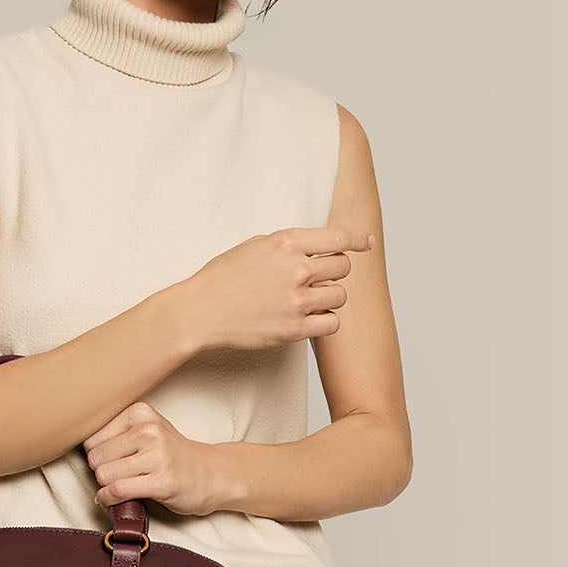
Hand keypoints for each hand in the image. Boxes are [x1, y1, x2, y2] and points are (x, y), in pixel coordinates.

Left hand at [82, 402, 226, 517]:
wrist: (212, 474)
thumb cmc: (173, 455)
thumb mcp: (147, 430)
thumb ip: (115, 432)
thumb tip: (72, 444)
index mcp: (140, 412)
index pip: (90, 436)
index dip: (96, 454)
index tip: (111, 461)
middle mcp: (148, 430)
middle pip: (94, 458)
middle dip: (101, 471)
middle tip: (119, 475)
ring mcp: (157, 455)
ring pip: (104, 475)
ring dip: (107, 487)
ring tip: (123, 485)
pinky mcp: (162, 481)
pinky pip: (118, 491)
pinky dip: (108, 499)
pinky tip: (114, 499)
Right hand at [177, 225, 374, 352]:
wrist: (200, 311)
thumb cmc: (223, 278)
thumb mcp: (255, 245)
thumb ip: (288, 244)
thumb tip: (317, 244)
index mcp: (286, 243)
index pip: (338, 238)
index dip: (358, 240)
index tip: (367, 243)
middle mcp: (295, 269)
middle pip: (343, 267)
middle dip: (334, 271)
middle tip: (317, 279)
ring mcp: (296, 300)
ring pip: (340, 295)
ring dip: (330, 297)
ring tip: (310, 299)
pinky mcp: (294, 328)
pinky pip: (332, 323)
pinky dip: (326, 320)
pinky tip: (310, 317)